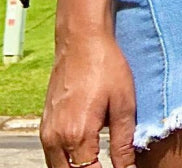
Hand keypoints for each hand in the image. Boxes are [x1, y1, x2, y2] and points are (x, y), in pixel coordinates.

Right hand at [41, 33, 135, 167]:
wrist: (82, 40)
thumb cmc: (106, 66)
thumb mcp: (124, 103)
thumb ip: (124, 141)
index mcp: (77, 134)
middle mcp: (56, 138)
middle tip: (110, 164)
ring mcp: (46, 132)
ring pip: (58, 167)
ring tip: (99, 160)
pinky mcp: (44, 124)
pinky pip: (52, 154)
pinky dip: (67, 159)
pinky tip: (85, 150)